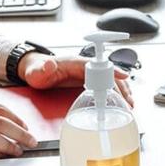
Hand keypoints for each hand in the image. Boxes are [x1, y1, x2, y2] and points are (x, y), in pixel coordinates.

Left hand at [18, 53, 134, 106]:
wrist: (35, 72)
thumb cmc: (37, 71)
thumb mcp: (37, 72)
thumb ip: (43, 69)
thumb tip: (49, 64)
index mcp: (75, 62)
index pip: (98, 65)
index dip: (111, 70)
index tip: (123, 75)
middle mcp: (84, 67)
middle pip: (108, 73)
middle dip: (121, 85)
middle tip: (129, 100)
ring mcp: (86, 74)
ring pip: (109, 80)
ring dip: (121, 90)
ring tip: (129, 103)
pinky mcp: (86, 81)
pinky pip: (104, 85)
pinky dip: (114, 92)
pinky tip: (119, 101)